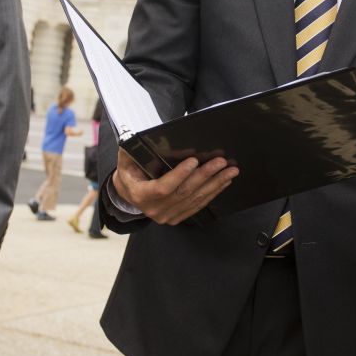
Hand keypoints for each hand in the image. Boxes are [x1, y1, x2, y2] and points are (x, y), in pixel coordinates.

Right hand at [111, 148, 236, 224]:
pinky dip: (213, 193)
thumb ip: (133, 150)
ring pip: (195, 199)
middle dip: (205, 175)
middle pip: (185, 192)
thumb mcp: (126, 159)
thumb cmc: (129, 172)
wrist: (129, 193)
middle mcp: (155, 209)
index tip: (194, 160)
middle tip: (221, 162)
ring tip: (230, 171)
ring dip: (215, 184)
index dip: (179, 175)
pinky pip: (198, 205)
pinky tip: (224, 182)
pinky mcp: (177, 217)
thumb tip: (147, 137)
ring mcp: (167, 216)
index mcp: (140, 195)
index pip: (163, 187)